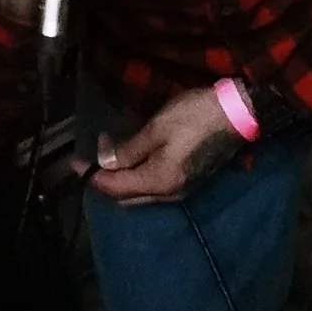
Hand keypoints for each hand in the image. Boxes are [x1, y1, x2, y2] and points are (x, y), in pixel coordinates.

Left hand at [83, 85, 241, 205]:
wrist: (237, 114)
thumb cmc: (194, 116)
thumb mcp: (156, 128)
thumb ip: (128, 150)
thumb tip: (103, 164)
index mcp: (159, 181)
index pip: (116, 186)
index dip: (92, 176)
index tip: (74, 163)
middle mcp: (169, 193)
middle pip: (127, 196)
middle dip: (105, 180)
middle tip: (91, 157)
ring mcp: (181, 189)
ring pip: (141, 193)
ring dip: (121, 177)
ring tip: (109, 151)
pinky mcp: (189, 180)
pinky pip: (154, 187)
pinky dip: (137, 176)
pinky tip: (133, 157)